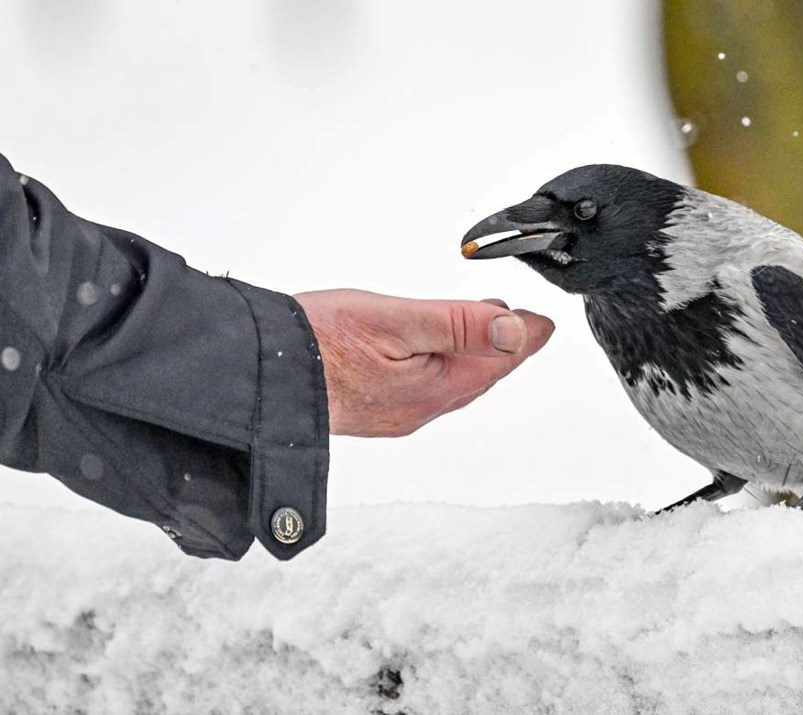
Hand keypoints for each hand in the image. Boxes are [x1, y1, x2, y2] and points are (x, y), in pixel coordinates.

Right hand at [294, 289, 553, 436]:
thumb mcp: (398, 321)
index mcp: (434, 389)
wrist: (254, 375)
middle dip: (503, 347)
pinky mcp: (371, 407)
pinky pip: (422, 387)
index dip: (524, 337)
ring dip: (472, 355)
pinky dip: (441, 364)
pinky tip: (433, 352)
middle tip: (523, 322)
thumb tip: (516, 331)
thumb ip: (460, 326)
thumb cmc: (318, 343)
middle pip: (477, 375)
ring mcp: (394, 412)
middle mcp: (418, 409)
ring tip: (485, 328)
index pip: (497, 362)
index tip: (543, 323)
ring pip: (450, 381)